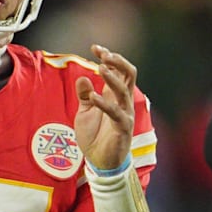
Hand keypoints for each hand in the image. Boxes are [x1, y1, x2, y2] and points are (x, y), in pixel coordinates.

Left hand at [74, 45, 135, 171]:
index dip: (109, 57)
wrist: (100, 163)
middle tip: (104, 54)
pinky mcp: (123, 128)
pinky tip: (93, 97)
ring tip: (100, 67)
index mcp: (114, 95)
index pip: (118, 70)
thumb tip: (83, 78)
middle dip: (118, 61)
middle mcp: (122, 101)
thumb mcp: (85, 112)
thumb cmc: (95, 137)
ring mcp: (124, 114)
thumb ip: (85, 96)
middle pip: (129, 74)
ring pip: (124, 90)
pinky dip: (104, 104)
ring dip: (113, 77)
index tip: (95, 48)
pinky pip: (116, 113)